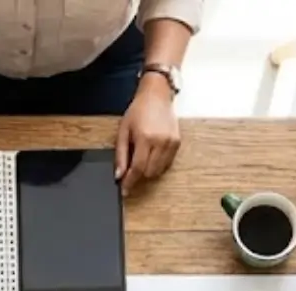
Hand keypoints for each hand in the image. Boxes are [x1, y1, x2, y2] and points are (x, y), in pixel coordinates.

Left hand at [115, 77, 180, 194]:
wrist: (156, 95)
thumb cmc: (138, 111)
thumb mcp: (123, 131)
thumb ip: (120, 155)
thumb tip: (119, 176)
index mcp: (145, 137)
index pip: (138, 168)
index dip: (130, 182)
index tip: (124, 190)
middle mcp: (160, 141)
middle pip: (149, 173)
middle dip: (138, 176)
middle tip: (130, 171)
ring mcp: (171, 143)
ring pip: (159, 171)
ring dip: (148, 171)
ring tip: (141, 157)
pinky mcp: (177, 143)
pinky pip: (166, 164)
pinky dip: (157, 164)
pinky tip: (151, 153)